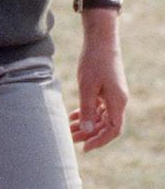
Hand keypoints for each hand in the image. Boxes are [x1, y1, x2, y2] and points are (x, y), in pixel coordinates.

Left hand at [69, 30, 128, 151]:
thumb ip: (88, 109)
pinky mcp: (107, 89)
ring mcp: (113, 95)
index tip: (84, 147)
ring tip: (69, 130)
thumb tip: (88, 131)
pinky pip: (99, 107)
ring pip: (101, 117)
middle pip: (106, 125)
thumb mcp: (87, 87)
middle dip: (90, 134)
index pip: (112, 130)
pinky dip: (87, 112)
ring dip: (87, 124)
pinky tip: (73, 116)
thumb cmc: (93, 62)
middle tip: (70, 140)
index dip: (99, 141)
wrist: (100, 41)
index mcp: (118, 102)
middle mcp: (119, 101)